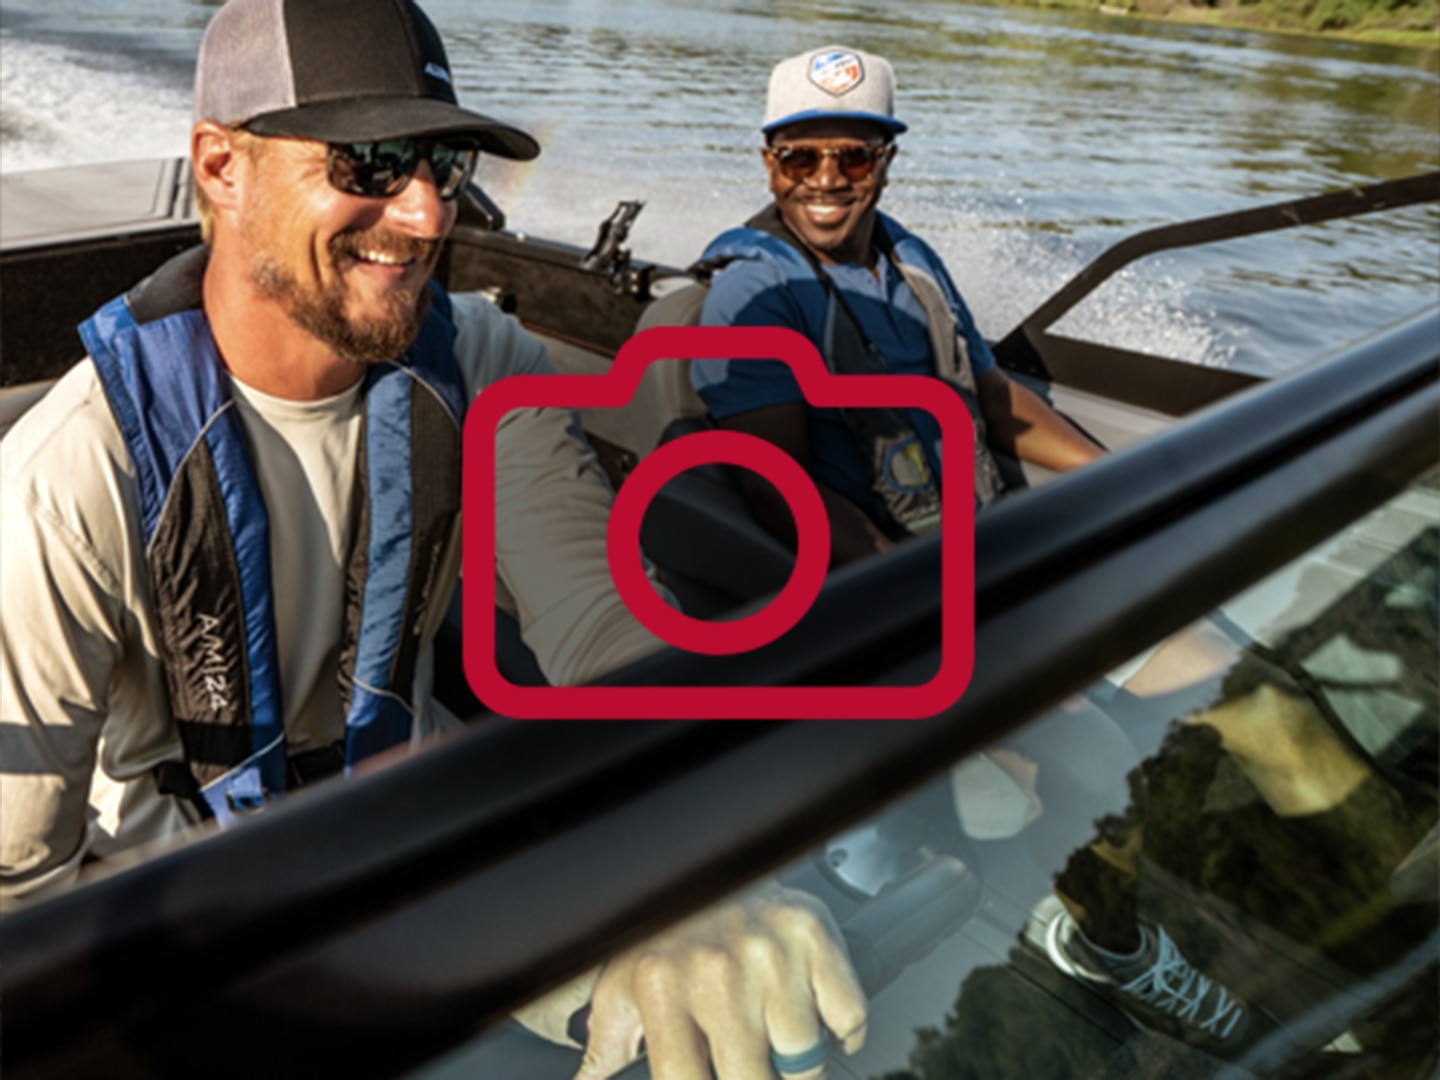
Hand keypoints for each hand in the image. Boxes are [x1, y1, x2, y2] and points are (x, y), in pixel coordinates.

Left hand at [574, 882, 866, 1079]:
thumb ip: (605, 1052)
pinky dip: (839, 1031)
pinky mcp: (812, 935)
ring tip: (773, 1043)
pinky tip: (809, 1017)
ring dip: (797, 1065)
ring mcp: (769, 953)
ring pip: (806, 1057)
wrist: (703, 866)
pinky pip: (848, 1018)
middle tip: (744, 1065)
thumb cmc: (663, 941)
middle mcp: (716, 970)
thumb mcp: (620, 994)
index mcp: (662, 988)